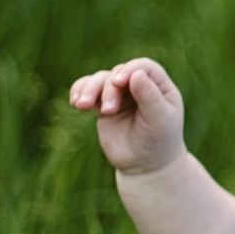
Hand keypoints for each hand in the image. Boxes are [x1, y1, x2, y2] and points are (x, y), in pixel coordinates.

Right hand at [69, 57, 186, 175]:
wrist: (145, 166)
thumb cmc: (159, 143)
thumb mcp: (160, 120)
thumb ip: (150, 97)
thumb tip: (136, 73)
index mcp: (159, 86)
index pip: (144, 67)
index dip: (130, 69)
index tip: (118, 82)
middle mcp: (138, 85)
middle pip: (118, 73)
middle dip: (109, 89)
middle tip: (108, 111)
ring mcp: (119, 94)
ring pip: (100, 80)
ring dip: (89, 89)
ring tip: (82, 105)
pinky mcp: (102, 105)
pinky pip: (88, 90)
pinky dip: (79, 91)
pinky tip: (75, 102)